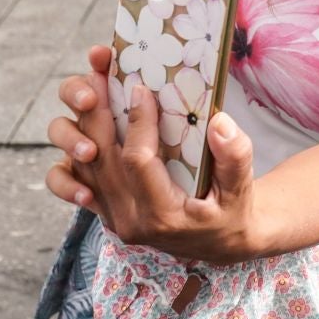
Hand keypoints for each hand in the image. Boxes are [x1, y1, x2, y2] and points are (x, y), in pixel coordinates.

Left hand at [45, 60, 262, 263]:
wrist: (218, 244)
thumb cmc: (231, 211)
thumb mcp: (243, 188)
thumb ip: (235, 158)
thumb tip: (220, 122)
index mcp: (162, 216)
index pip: (138, 162)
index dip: (137, 124)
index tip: (142, 90)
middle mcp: (129, 221)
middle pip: (101, 160)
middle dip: (98, 114)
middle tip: (99, 74)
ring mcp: (113, 219)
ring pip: (85, 167)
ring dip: (83, 124)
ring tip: (89, 86)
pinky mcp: (106, 211)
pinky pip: (78, 179)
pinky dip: (75, 148)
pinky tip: (82, 119)